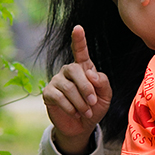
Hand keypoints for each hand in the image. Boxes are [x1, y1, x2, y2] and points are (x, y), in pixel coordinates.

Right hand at [40, 25, 111, 154]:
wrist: (82, 126)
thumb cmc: (95, 108)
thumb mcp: (106, 96)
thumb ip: (103, 82)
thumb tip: (91, 75)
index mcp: (83, 68)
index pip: (80, 50)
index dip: (79, 39)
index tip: (78, 28)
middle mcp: (68, 71)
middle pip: (74, 69)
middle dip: (86, 87)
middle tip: (93, 102)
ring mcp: (56, 81)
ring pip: (68, 86)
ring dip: (80, 102)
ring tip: (86, 112)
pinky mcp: (48, 93)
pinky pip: (58, 97)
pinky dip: (70, 107)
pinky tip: (75, 113)